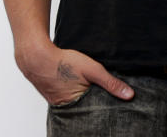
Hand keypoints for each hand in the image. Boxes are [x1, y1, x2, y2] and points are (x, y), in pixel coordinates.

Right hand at [17, 41, 133, 104]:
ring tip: (92, 86)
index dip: (108, 103)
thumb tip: (130, 95)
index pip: (98, 110)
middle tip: (104, 89)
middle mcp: (67, 108)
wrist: (37, 57)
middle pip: (89, 107)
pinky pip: (70, 97)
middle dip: (98, 100)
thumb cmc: (64, 62)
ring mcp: (59, 103)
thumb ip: (111, 83)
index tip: (118, 100)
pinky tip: (81, 84)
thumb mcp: (93, 70)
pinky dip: (77, 92)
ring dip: (87, 95)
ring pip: (80, 102)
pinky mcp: (54, 96)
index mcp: (77, 105)